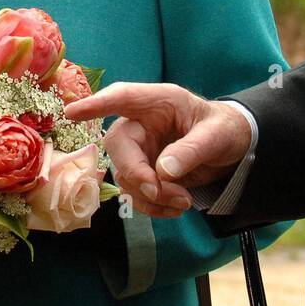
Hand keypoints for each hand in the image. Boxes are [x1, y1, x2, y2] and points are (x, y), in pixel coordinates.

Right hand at [65, 83, 252, 217]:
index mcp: (159, 102)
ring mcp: (141, 149)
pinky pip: (135, 193)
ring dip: (150, 196)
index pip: (122, 98)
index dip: (95, 104)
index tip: (71, 112)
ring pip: (125, 176)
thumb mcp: (216, 135)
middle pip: (118, 146)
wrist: (233, 149)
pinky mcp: (144, 172)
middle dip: (136, 173)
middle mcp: (142, 123)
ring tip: (184, 202)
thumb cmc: (223, 129)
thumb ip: (192, 149)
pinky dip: (153, 206)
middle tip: (161, 190)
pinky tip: (177, 207)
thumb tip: (163, 171)